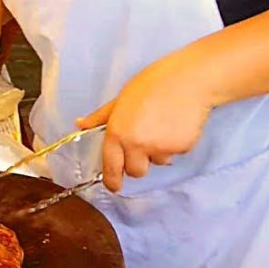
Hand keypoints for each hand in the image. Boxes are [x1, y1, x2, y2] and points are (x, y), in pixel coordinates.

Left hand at [77, 53, 213, 191]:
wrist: (188, 80)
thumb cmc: (152, 84)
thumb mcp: (120, 99)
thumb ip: (101, 117)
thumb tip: (80, 124)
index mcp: (117, 132)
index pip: (111, 165)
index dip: (112, 180)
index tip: (114, 186)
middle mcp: (136, 144)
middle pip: (135, 171)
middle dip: (138, 163)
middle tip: (144, 142)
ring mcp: (160, 148)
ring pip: (157, 162)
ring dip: (158, 152)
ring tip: (162, 125)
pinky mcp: (181, 148)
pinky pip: (174, 154)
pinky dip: (175, 144)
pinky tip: (176, 124)